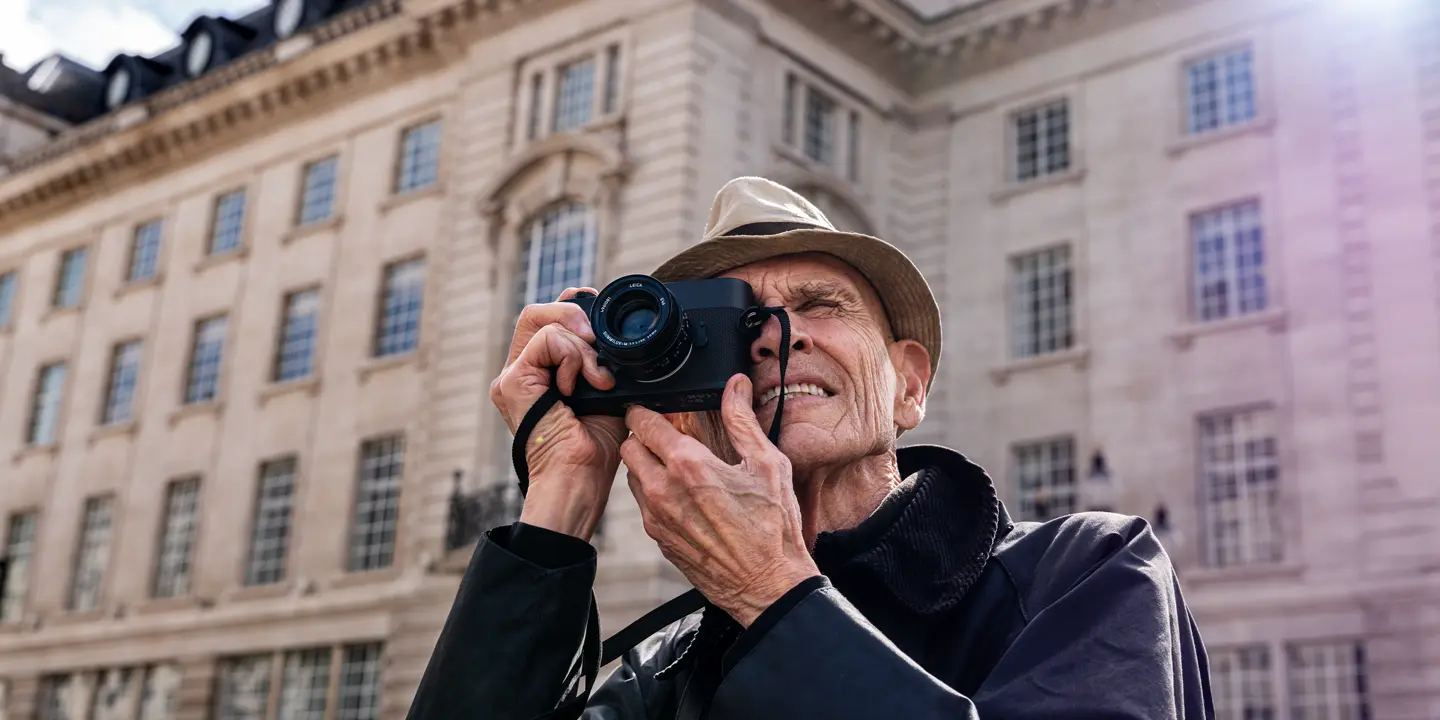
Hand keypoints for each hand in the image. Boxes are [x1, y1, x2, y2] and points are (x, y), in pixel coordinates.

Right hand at [490, 287, 624, 541]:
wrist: (580, 476)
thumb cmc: (594, 446)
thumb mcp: (606, 390)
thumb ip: (602, 360)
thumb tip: (616, 336)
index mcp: (540, 372)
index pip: (547, 319)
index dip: (574, 306)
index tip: (602, 320)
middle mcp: (521, 371)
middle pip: (539, 312)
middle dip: (576, 315)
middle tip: (600, 343)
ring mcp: (512, 376)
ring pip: (541, 320)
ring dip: (580, 343)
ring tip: (597, 377)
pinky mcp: (512, 381)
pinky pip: (546, 342)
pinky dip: (572, 357)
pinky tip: (580, 386)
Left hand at [621, 374, 820, 626]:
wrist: (768, 586)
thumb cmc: (773, 528)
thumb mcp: (767, 464)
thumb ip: (743, 421)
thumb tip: (735, 386)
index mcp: (688, 465)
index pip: (643, 423)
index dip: (646, 410)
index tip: (656, 410)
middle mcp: (663, 490)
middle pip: (628, 448)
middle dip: (642, 437)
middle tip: (666, 437)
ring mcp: (657, 519)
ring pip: (632, 478)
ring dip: (647, 467)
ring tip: (677, 468)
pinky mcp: (659, 540)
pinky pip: (644, 507)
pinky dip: (655, 495)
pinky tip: (684, 498)